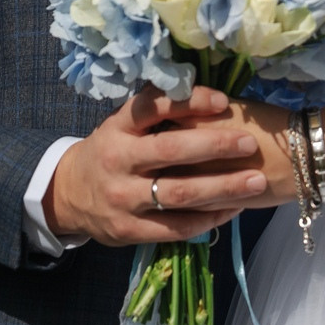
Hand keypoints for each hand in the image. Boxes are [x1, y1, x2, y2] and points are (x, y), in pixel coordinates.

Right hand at [44, 86, 270, 246]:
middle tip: (250, 143)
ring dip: (223, 188)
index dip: (189, 102)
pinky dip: (209, 218)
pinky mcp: (129, 230)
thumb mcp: (122, 125)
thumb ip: (157, 113)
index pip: (152, 107)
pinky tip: (233, 208)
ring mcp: (122, 198)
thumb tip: (212, 95)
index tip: (224, 101)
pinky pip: (176, 227)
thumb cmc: (112, 151)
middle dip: (215, 146)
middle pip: (171, 150)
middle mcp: (117, 160)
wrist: (69, 194)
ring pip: (179, 194)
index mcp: (117, 127)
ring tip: (256, 181)